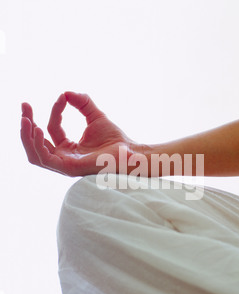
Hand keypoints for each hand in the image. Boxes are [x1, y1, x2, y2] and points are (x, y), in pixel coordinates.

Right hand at [21, 92, 139, 176]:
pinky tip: (39, 130)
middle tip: (24, 105)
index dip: (55, 111)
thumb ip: (83, 103)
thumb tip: (66, 92)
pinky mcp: (69, 168)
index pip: (53, 128)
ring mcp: (65, 164)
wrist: (128, 150)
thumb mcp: (96, 116)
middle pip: (38, 142)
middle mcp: (64, 157)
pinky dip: (38, 146)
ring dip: (27, 136)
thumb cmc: (115, 138)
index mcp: (69, 148)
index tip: (62, 97)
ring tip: (26, 119)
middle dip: (28, 124)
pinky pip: (45, 159)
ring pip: (35, 154)